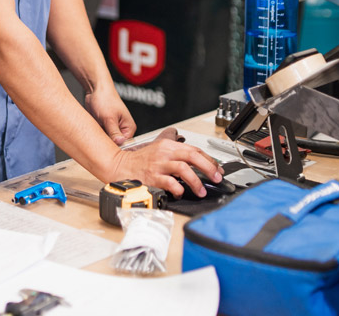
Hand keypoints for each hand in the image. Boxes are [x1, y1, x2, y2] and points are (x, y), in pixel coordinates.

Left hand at [85, 84, 135, 145]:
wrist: (95, 89)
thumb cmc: (105, 99)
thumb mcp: (109, 118)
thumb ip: (114, 132)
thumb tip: (120, 143)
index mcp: (129, 127)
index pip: (124, 145)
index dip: (115, 148)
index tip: (106, 150)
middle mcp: (122, 129)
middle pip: (115, 144)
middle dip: (107, 143)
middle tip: (99, 141)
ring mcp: (113, 129)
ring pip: (107, 141)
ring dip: (101, 139)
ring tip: (96, 133)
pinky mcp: (104, 127)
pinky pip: (101, 136)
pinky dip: (97, 135)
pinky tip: (93, 132)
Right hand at [108, 128, 223, 198]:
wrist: (120, 166)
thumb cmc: (140, 162)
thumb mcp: (159, 152)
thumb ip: (176, 155)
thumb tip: (198, 164)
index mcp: (168, 146)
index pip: (194, 150)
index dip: (209, 160)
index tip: (218, 169)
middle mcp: (164, 153)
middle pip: (192, 156)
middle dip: (208, 168)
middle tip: (216, 178)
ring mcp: (158, 165)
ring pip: (183, 168)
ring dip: (196, 181)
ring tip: (201, 191)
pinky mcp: (152, 177)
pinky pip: (169, 182)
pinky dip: (178, 188)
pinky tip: (181, 193)